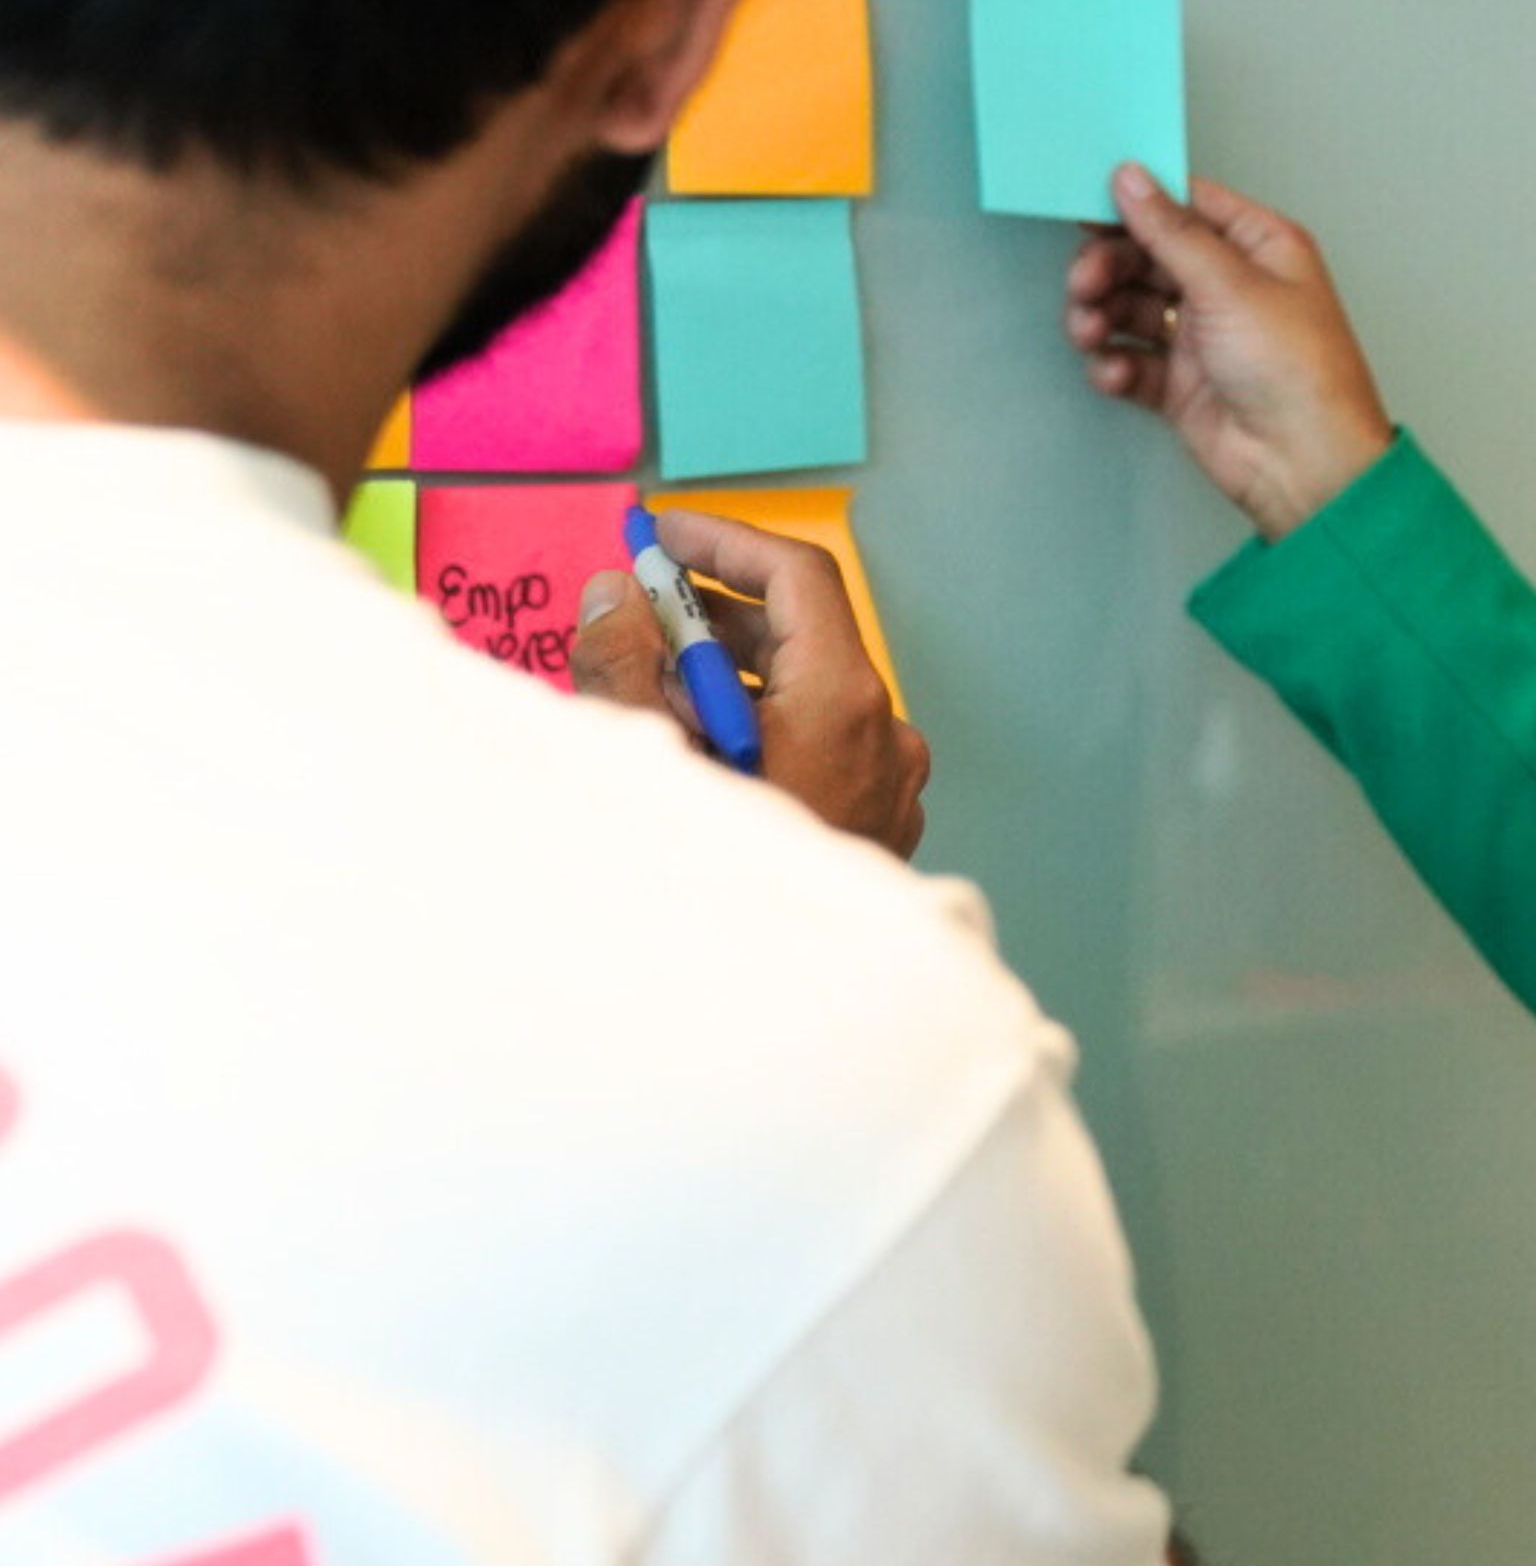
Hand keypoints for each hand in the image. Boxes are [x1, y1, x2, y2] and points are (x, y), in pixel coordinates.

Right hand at [568, 512, 930, 856]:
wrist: (768, 1029)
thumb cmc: (711, 892)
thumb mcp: (647, 765)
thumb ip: (624, 666)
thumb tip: (615, 592)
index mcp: (842, 707)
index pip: (798, 575)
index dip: (724, 542)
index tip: (662, 535)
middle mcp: (884, 737)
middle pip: (799, 636)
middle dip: (710, 620)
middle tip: (632, 618)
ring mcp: (889, 786)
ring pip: (805, 698)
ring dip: (729, 685)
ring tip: (649, 704)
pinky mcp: (879, 824)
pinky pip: (820, 749)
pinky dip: (762, 734)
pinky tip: (698, 761)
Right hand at [1061, 164, 1394, 540]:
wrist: (1306, 468)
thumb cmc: (1300, 374)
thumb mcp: (1232, 286)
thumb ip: (1173, 232)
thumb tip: (1133, 179)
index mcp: (1260, 248)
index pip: (1187, 205)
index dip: (1137, 202)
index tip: (1087, 204)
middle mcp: (1232, 287)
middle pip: (1149, 256)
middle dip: (1109, 266)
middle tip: (1085, 282)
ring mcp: (1205, 336)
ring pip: (1131, 307)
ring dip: (1101, 315)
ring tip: (1089, 331)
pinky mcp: (1182, 383)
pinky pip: (1131, 360)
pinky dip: (1114, 363)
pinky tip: (1115, 371)